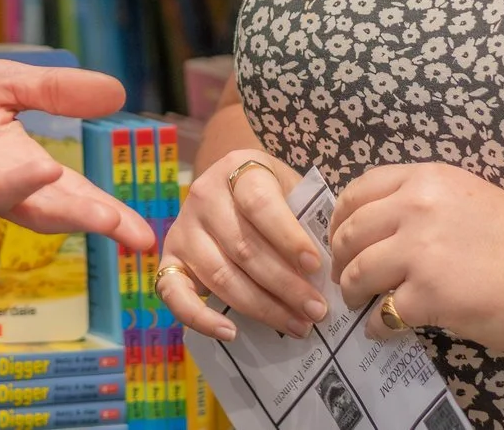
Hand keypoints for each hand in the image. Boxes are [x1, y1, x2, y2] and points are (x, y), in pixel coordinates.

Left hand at [0, 59, 153, 255]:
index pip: (71, 194)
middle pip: (41, 207)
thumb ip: (52, 91)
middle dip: (80, 216)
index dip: (107, 215)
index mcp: (16, 166)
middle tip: (118, 227)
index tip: (144, 237)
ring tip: (51, 174)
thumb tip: (118, 92)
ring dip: (19, 189)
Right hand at [156, 150, 327, 342]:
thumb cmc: (272, 194)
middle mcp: (203, 196)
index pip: (260, 204)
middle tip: (317, 311)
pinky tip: (230, 333)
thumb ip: (308, 218)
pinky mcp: (169, 259)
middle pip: (243, 247)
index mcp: (238, 170)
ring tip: (298, 325)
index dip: (288, 237)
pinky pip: (174, 293)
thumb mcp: (291, 189)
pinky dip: (199, 318)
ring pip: (221, 276)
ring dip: (262, 307)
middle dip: (285, 285)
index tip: (316, 267)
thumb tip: (335, 265)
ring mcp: (182, 228)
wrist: (229, 186)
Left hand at [329, 163, 503, 359]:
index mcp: (428, 179)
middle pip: (350, 231)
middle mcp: (416, 207)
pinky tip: (382, 330)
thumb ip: (424, 204)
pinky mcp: (427, 295)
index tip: (339, 237)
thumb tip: (383, 228)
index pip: (359, 191)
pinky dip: (375, 326)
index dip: (341, 217)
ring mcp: (419, 251)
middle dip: (340, 257)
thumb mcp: (470, 200)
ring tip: (359, 304)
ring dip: (352, 292)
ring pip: (358, 272)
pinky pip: (381, 313)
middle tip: (344, 276)